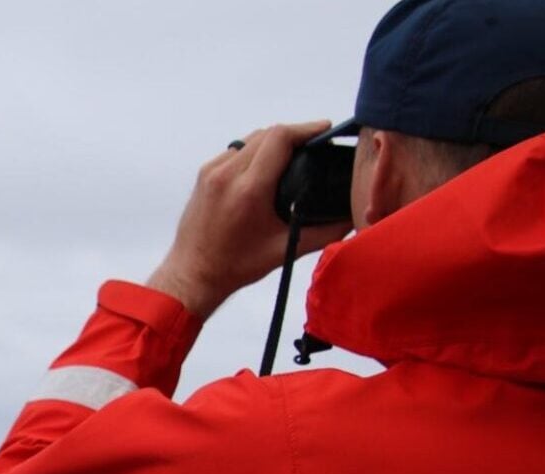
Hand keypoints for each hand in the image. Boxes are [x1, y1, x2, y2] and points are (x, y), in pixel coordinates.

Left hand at [146, 120, 352, 320]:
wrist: (193, 274)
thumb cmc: (235, 266)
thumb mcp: (285, 250)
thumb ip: (324, 233)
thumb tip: (352, 218)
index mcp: (248, 190)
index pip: (280, 138)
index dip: (306, 128)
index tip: (325, 129)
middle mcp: (227, 174)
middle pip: (267, 133)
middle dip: (294, 133)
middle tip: (315, 143)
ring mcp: (212, 172)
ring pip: (250, 138)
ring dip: (273, 139)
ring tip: (294, 151)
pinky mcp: (204, 174)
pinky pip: (235, 150)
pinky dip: (254, 150)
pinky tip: (266, 164)